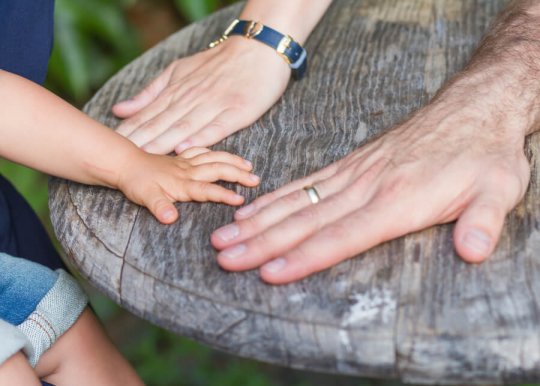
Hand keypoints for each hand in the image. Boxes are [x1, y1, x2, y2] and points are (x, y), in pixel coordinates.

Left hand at [112, 37, 290, 154]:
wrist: (258, 49)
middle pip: (160, 125)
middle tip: (118, 159)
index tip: (109, 147)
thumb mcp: (179, 71)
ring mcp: (214, 105)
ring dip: (162, 144)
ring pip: (184, 128)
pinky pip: (217, 127)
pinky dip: (201, 138)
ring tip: (144, 159)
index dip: (128, 133)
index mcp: (176, 91)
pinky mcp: (237, 111)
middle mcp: (191, 99)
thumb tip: (120, 109)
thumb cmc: (219, 63)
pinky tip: (185, 149)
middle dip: (139, 143)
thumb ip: (150, 92)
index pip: (147, 116)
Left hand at [116, 147, 259, 223]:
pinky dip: (214, 152)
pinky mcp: (180, 158)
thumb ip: (160, 208)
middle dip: (238, 174)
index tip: (242, 200)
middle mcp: (188, 171)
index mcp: (182, 183)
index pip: (208, 190)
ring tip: (248, 165)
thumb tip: (171, 219)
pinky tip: (220, 154)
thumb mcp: (145, 198)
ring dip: (232, 161)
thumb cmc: (136, 183)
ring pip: (214, 158)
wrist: (123, 163)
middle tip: (255, 179)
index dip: (225, 194)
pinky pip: (201, 151)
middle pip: (218, 170)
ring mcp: (185, 163)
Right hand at [210, 91, 530, 283]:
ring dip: (258, 221)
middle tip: (225, 257)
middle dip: (262, 242)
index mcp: (398, 200)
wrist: (472, 109)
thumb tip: (472, 251)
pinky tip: (254, 209)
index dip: (304, 257)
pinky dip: (276, 198)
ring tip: (224, 236)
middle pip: (306, 220)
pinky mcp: (351, 165)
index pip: (342, 235)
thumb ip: (482, 221)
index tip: (269, 273)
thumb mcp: (499, 189)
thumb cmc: (484, 155)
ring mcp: (354, 174)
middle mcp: (366, 187)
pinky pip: (305, 183)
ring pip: (297, 201)